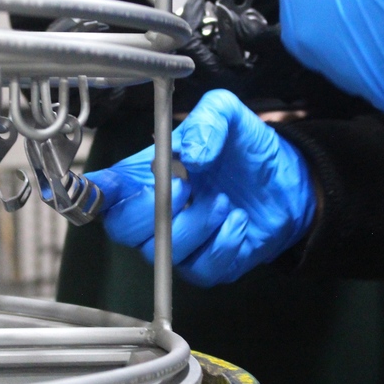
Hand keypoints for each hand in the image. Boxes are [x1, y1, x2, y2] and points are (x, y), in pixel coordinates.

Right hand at [87, 90, 316, 286]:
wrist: (290, 181)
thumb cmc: (246, 149)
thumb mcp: (228, 115)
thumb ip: (207, 121)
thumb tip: (189, 154)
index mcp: (144, 176)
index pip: (102, 190)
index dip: (92, 193)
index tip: (106, 188)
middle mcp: (153, 213)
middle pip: (121, 229)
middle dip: (150, 210)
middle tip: (188, 185)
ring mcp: (178, 244)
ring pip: (162, 253)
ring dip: (197, 224)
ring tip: (224, 201)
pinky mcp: (206, 266)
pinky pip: (200, 268)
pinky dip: (223, 242)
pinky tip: (238, 221)